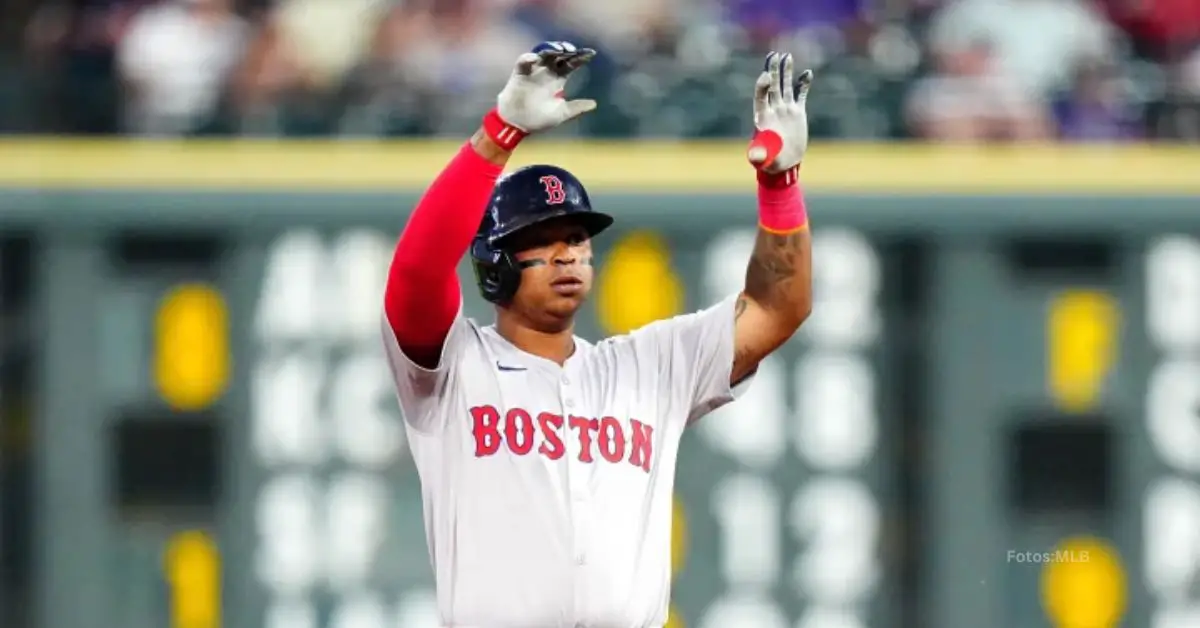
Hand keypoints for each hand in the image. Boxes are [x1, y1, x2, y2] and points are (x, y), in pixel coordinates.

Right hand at [496, 41, 597, 133]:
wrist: (517, 125)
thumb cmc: (538, 119)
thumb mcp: (561, 113)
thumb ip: (576, 108)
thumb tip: (594, 104)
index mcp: (557, 79)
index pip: (571, 63)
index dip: (581, 57)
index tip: (592, 53)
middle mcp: (546, 72)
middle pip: (558, 54)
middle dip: (566, 49)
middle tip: (573, 50)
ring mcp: (533, 71)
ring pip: (543, 53)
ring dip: (550, 49)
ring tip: (559, 49)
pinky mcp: (519, 74)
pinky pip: (523, 61)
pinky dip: (528, 58)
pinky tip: (536, 58)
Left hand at [747, 52, 812, 173]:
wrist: (784, 164)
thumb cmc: (770, 163)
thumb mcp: (763, 160)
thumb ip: (759, 156)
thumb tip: (755, 156)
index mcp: (763, 118)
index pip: (760, 96)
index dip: (762, 85)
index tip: (767, 75)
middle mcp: (773, 110)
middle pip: (772, 86)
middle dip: (773, 70)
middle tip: (774, 55)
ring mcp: (785, 109)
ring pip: (785, 86)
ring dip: (786, 71)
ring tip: (787, 56)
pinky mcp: (797, 113)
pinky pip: (800, 95)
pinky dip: (803, 84)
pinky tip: (807, 73)